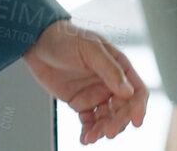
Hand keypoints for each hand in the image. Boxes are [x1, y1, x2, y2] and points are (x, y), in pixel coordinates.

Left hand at [22, 20, 147, 143]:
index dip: (139, 106)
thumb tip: (128, 92)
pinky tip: (85, 138)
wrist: (38, 43)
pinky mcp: (81, 103)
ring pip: (107, 118)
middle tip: (108, 132)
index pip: (137, 90)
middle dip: (118, 122)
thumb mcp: (90, 49)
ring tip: (91, 136)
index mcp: (119, 66)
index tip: (136, 121)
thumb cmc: (66, 38)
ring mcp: (96, 94)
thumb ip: (109, 70)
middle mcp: (110, 82)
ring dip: (102, 129)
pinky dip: (89, 131)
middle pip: (123, 109)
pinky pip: (90, 121)